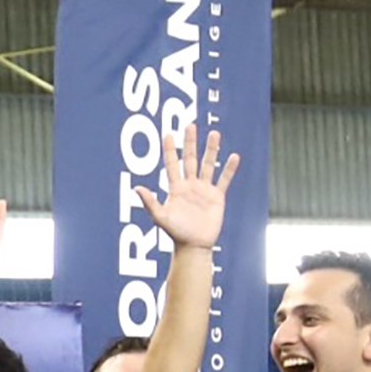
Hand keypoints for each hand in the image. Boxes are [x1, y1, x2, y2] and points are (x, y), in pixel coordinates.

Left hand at [134, 121, 237, 253]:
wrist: (193, 246)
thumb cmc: (175, 233)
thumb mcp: (160, 217)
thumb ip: (150, 202)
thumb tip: (137, 188)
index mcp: (175, 188)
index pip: (171, 164)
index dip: (169, 150)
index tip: (168, 134)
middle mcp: (190, 185)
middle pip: (190, 159)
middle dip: (190, 143)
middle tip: (190, 125)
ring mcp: (204, 190)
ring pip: (207, 165)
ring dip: (211, 150)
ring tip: (214, 134)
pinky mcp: (216, 197)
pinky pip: (223, 180)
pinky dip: (228, 169)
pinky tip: (234, 156)